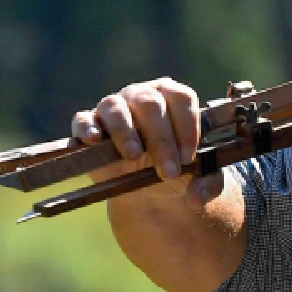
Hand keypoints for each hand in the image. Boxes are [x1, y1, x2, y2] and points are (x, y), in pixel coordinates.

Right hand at [72, 77, 223, 208]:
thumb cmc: (176, 166)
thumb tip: (197, 196)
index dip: (187, 127)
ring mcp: (113, 107)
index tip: (190, 158)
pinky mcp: (89, 125)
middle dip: (162, 139)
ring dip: (125, 132)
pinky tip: (95, 141)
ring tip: (134, 156)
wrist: (149, 185)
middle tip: (169, 171)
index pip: (181, 98)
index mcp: (173, 97)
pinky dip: (87, 128)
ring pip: (115, 108)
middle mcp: (142, 95)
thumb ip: (208, 182)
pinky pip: (83, 120)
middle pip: (150, 103)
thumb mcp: (199, 176)